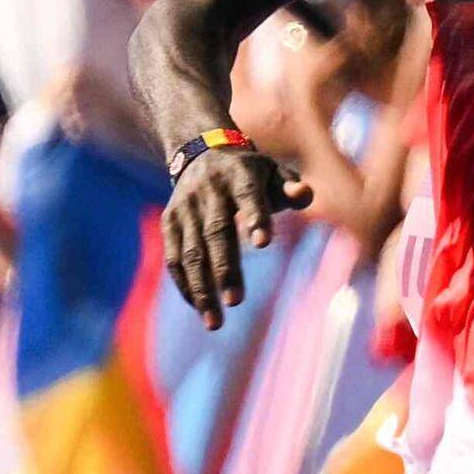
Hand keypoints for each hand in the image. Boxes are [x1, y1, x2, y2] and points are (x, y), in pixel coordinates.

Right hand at [160, 140, 290, 324]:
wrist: (201, 151)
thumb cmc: (253, 174)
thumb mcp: (276, 173)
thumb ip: (293, 188)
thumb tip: (304, 195)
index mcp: (239, 176)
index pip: (248, 197)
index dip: (255, 218)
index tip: (264, 244)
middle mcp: (208, 192)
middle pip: (216, 231)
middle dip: (224, 268)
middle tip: (236, 302)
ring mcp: (184, 208)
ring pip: (190, 252)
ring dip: (201, 288)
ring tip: (215, 322)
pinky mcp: (169, 222)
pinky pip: (173, 258)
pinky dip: (185, 284)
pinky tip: (199, 308)